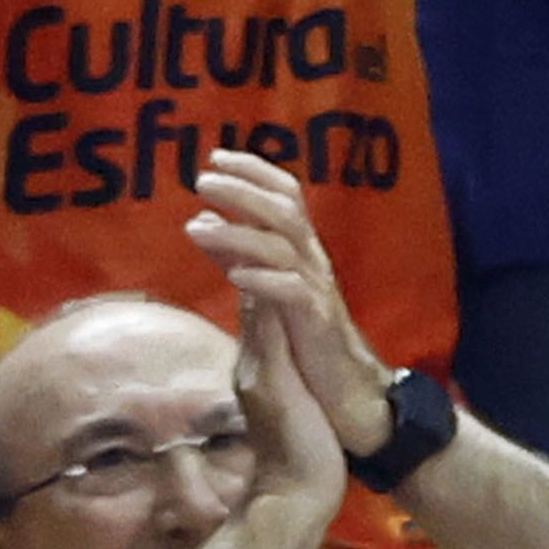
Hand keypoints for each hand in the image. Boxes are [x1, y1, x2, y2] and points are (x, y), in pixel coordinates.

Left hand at [190, 152, 396, 466]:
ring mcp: (317, 292)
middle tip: (203, 179)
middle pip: (284, 211)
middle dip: (243, 191)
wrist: (350, 391)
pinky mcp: (317, 324)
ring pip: (283, 248)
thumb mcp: (267, 287)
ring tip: (198, 228)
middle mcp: (313, 263)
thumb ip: (237, 254)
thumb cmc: (306, 339)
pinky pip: (292, 294)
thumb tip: (202, 220)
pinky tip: (236, 276)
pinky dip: (263, 280)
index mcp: (303, 252)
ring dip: (239, 233)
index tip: (217, 157)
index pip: (286, 196)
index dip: (256, 171)